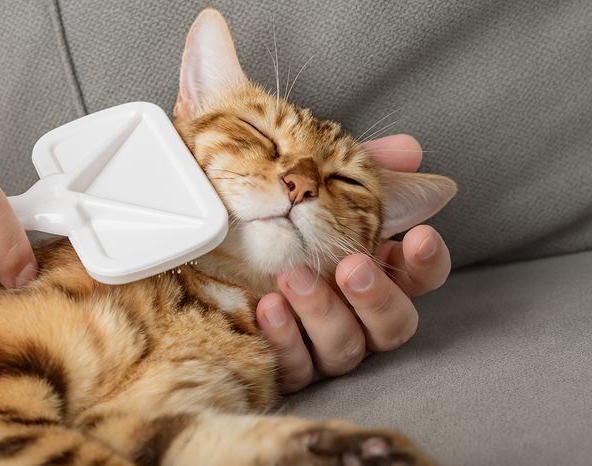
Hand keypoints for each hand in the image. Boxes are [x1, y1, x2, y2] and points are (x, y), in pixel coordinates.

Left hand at [256, 134, 451, 392]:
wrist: (206, 250)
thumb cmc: (271, 215)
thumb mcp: (312, 181)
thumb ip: (361, 166)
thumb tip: (408, 150)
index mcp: (376, 270)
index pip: (422, 276)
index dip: (427, 261)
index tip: (418, 235)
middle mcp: (357, 314)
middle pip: (395, 324)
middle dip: (377, 296)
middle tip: (352, 266)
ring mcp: (323, 344)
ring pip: (347, 347)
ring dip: (324, 311)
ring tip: (293, 276)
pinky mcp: (288, 363)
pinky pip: (297, 365)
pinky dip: (286, 338)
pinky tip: (268, 307)